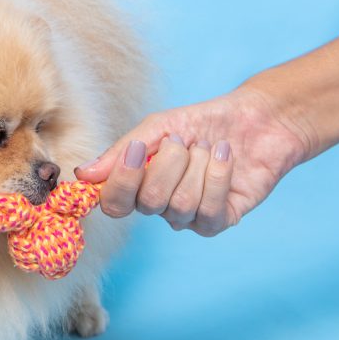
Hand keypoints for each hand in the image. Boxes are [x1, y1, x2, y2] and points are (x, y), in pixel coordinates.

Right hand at [74, 86, 310, 235]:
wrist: (255, 119)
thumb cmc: (202, 122)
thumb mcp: (158, 127)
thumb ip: (121, 151)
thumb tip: (83, 174)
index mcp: (138, 185)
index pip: (113, 203)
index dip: (122, 181)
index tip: (138, 149)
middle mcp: (159, 206)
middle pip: (149, 201)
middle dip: (171, 163)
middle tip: (185, 142)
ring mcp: (189, 216)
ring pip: (181, 204)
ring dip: (198, 166)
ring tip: (209, 148)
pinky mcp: (219, 220)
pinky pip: (210, 209)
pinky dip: (219, 174)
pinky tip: (225, 156)